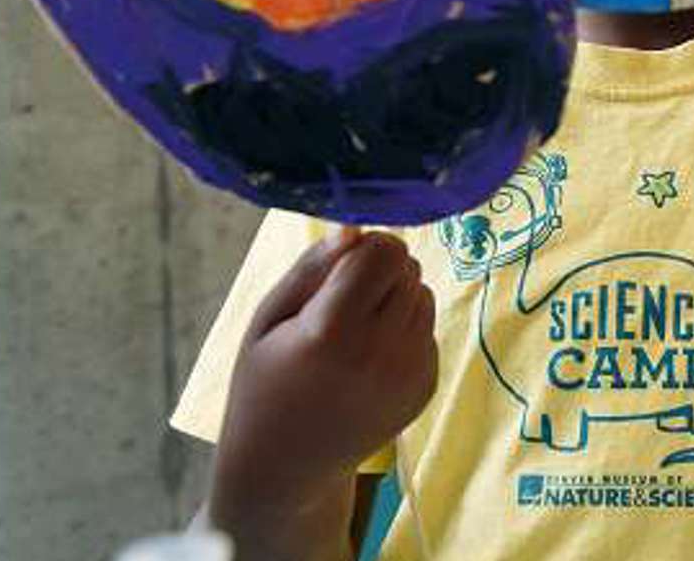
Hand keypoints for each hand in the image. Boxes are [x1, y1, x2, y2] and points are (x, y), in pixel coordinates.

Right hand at [212, 230, 437, 513]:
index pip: (385, 250)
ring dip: (395, 300)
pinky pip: (427, 330)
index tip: (340, 266)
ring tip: (353, 333)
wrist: (287, 465)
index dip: (365, 248)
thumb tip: (354, 228)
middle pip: (408, 268)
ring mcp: (409, 371)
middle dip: (380, 273)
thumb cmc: (265, 383)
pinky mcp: (426, 386)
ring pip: (424, 295)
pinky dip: (404, 333)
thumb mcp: (267, 320)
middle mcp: (380, 349)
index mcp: (333, 328)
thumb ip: (310, 269)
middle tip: (341, 304)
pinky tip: (368, 361)